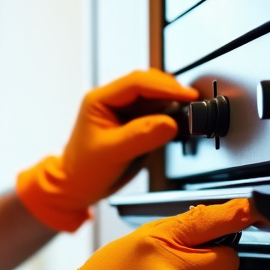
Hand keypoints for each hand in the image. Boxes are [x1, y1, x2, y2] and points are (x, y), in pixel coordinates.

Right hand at [4, 199, 252, 269]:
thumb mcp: (134, 242)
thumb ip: (172, 234)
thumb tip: (208, 230)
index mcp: (159, 240)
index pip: (207, 221)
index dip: (235, 215)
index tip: (250, 210)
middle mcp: (170, 266)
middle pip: (226, 262)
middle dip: (219, 264)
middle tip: (198, 268)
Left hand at [16, 69, 196, 231]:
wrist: (77, 187)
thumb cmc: (84, 170)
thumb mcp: (112, 153)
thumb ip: (141, 136)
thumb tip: (169, 123)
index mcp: (99, 100)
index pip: (136, 83)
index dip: (165, 86)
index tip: (186, 95)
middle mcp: (111, 100)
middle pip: (147, 84)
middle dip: (170, 91)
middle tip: (191, 103)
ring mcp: (122, 111)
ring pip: (153, 97)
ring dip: (171, 102)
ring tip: (187, 112)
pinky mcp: (132, 123)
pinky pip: (154, 112)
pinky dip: (168, 114)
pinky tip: (177, 121)